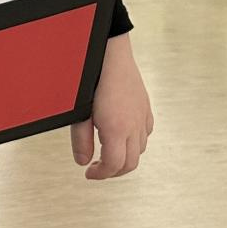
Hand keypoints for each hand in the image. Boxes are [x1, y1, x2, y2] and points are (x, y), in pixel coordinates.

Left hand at [69, 36, 153, 180]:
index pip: (114, 165)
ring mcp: (142, 116)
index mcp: (116, 129)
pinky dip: (135, 142)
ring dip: (125, 157)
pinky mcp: (145, 107)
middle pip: (130, 163)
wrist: (110, 53)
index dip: (101, 174)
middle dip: (114, 172)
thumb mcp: (81, 112)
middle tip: (97, 169)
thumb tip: (82, 162)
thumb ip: (81, 140)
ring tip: (107, 153)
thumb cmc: (93, 80)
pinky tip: (122, 135)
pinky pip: (146, 133)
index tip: (88, 174)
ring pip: (140, 149)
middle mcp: (134, 126)